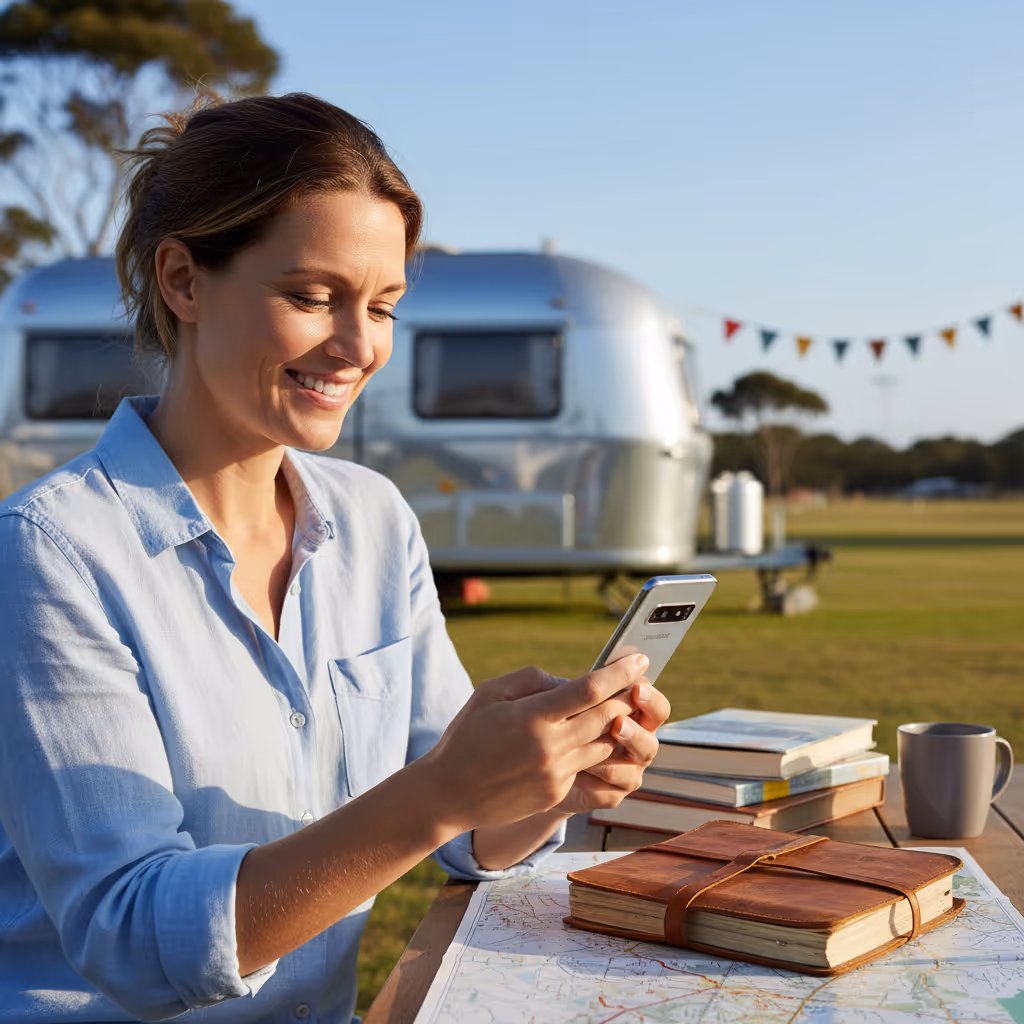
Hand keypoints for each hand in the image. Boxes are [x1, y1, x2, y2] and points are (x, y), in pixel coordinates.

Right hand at [423, 654, 649, 833]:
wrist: (448, 794)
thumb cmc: (466, 735)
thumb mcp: (490, 692)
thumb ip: (533, 680)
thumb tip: (570, 682)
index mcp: (531, 717)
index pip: (589, 690)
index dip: (619, 673)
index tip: (640, 659)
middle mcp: (549, 747)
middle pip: (607, 717)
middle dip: (627, 697)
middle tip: (640, 681)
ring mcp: (555, 774)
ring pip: (605, 745)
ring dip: (617, 725)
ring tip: (620, 708)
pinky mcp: (557, 794)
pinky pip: (590, 767)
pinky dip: (596, 748)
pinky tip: (594, 736)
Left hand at [554, 679, 670, 814]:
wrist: (538, 762)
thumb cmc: (550, 721)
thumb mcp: (553, 699)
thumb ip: (562, 689)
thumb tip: (564, 684)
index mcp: (632, 713)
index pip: (655, 705)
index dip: (650, 698)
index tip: (636, 689)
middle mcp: (635, 742)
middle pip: (651, 741)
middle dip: (636, 732)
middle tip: (618, 724)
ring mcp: (626, 770)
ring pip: (630, 770)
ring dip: (608, 756)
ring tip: (585, 747)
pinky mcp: (611, 794)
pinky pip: (611, 792)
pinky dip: (593, 780)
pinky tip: (574, 771)